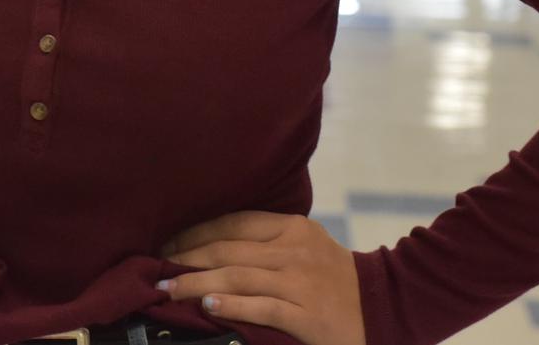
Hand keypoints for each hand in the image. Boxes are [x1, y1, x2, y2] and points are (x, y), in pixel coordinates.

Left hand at [155, 212, 363, 344]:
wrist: (381, 306)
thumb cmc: (334, 277)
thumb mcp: (306, 245)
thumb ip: (268, 240)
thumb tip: (213, 244)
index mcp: (293, 228)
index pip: (234, 223)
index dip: (196, 232)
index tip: (167, 242)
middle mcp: (294, 250)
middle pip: (229, 250)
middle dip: (187, 258)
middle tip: (157, 267)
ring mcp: (301, 282)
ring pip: (239, 278)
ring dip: (197, 284)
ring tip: (169, 289)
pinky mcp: (307, 314)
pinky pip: (262, 307)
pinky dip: (232, 306)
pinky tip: (207, 307)